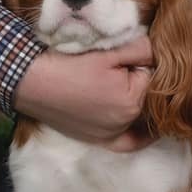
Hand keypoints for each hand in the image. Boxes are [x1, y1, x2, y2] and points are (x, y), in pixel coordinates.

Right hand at [11, 38, 155, 151]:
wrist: (33, 81)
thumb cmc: (69, 63)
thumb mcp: (109, 51)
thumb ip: (140, 49)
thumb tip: (158, 51)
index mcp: (131, 99)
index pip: (151, 75)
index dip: (139, 62)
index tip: (121, 56)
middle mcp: (124, 122)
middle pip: (146, 97)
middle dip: (138, 81)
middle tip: (115, 69)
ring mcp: (111, 134)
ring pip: (138, 115)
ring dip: (136, 102)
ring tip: (123, 87)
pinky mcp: (98, 140)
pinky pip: (128, 143)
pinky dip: (139, 136)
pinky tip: (148, 130)